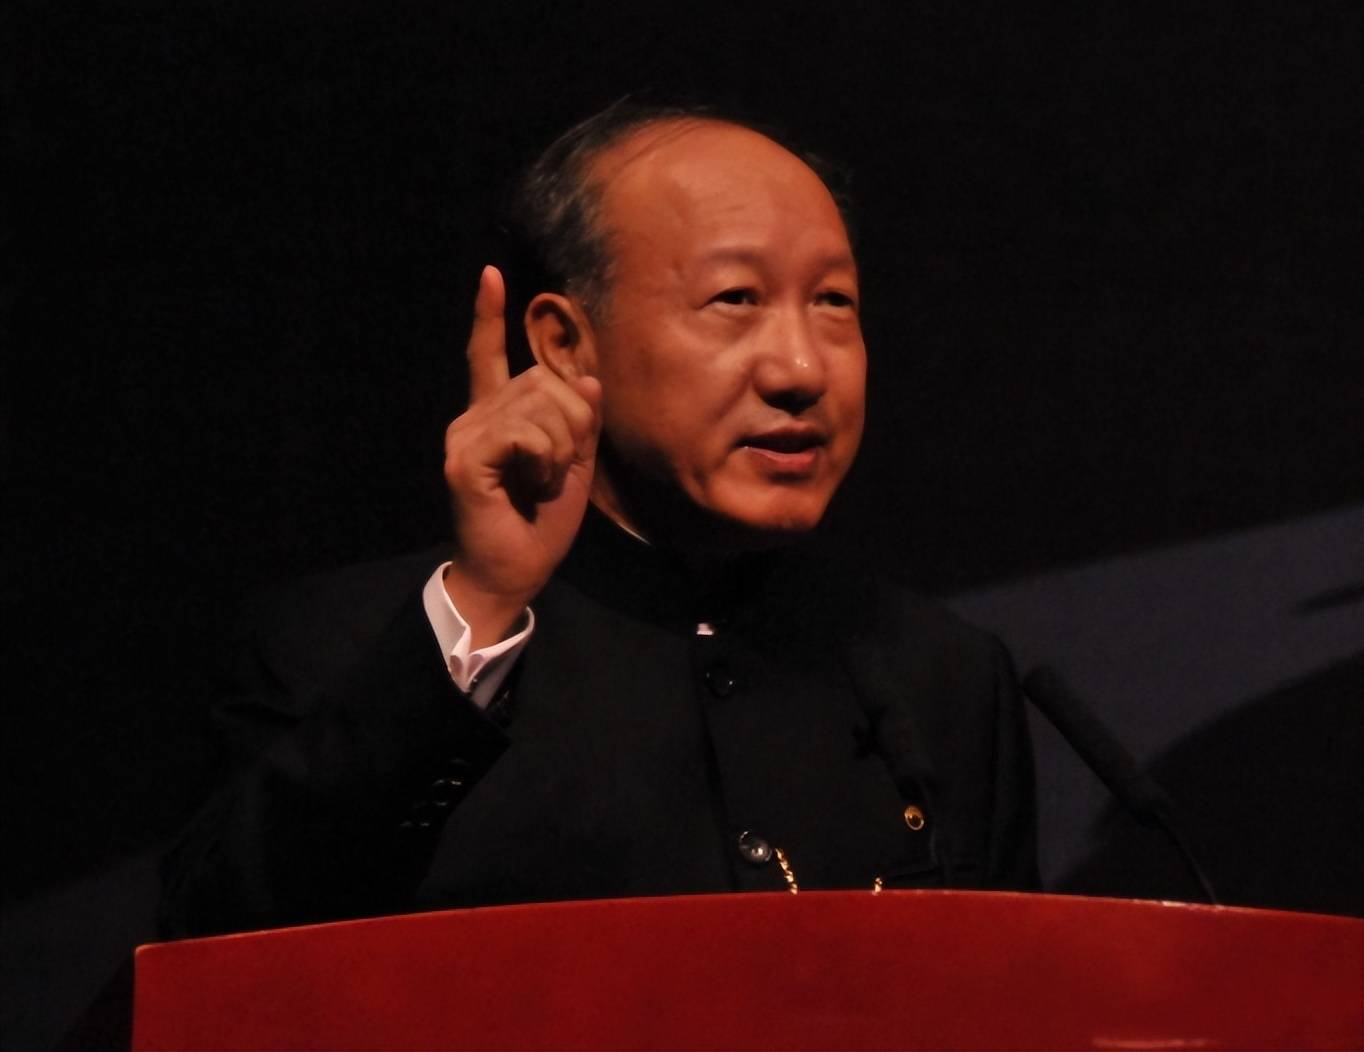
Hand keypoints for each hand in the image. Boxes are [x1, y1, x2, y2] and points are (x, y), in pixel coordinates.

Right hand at [442, 266, 601, 647]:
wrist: (513, 572)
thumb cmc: (540, 524)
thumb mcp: (574, 465)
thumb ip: (581, 422)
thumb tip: (590, 378)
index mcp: (494, 416)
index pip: (487, 355)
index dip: (489, 315)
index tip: (491, 274)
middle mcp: (473, 417)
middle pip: (542, 380)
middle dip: (573, 422)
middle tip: (560, 467)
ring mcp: (465, 436)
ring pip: (539, 403)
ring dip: (561, 446)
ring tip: (544, 480)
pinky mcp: (466, 459)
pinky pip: (525, 432)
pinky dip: (545, 458)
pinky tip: (534, 483)